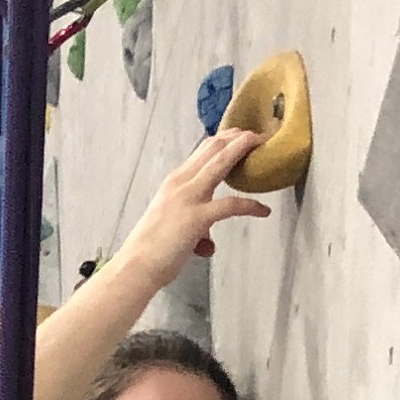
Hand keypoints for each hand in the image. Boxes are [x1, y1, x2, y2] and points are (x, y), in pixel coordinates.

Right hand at [132, 128, 272, 279]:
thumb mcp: (173, 226)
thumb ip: (194, 227)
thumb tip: (207, 243)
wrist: (137, 266)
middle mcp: (180, 183)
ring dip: (242, 149)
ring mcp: (188, 198)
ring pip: (220, 163)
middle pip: (212, 148)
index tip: (241, 134)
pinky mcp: (196, 218)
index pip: (202, 151)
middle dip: (237, 137)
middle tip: (258, 134)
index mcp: (174, 182)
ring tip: (262, 143)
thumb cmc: (152, 251)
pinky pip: (230, 205)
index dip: (224, 139)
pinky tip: (263, 211)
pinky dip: (250, 206)